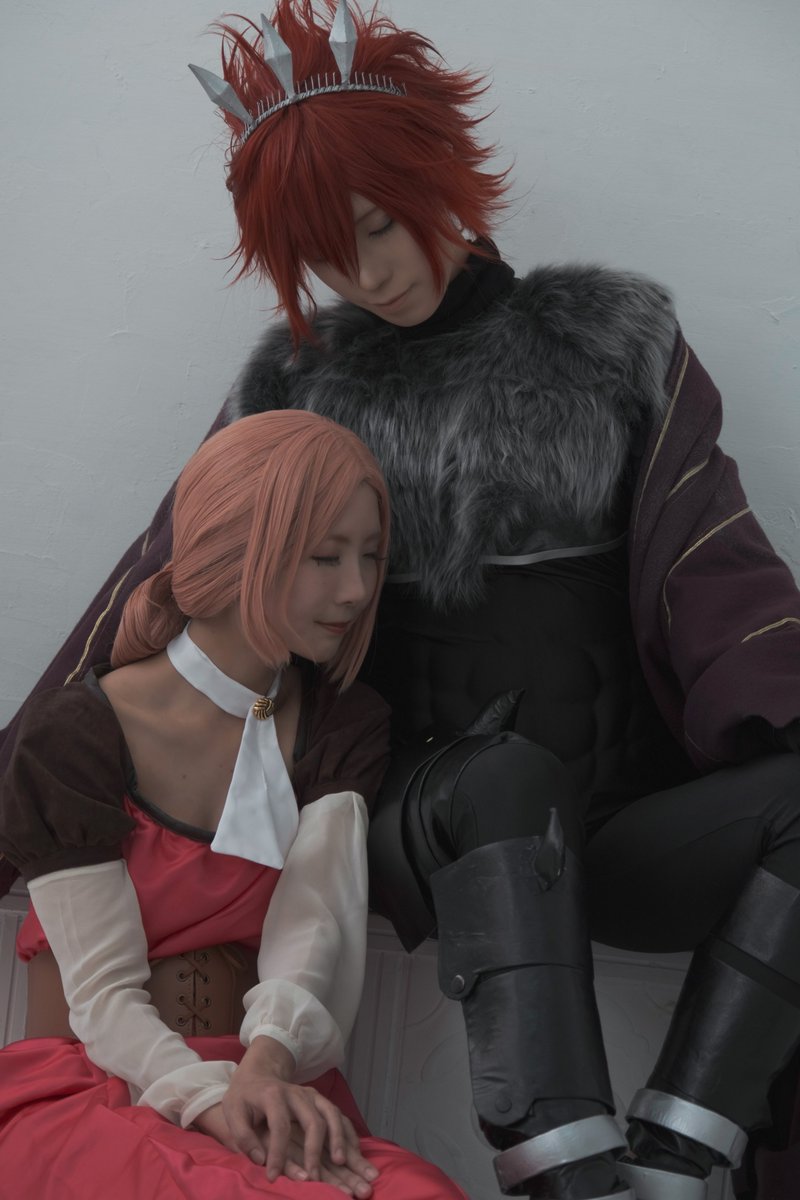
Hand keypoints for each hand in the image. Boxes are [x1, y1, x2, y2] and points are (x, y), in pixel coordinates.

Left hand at [193, 1103, 377, 1195]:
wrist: (259, 1073)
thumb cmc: (244, 1096)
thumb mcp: (232, 1111)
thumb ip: (242, 1135)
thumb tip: (260, 1160)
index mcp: (273, 1094)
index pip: (279, 1125)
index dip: (276, 1153)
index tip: (272, 1178)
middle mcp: (297, 1093)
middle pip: (313, 1120)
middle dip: (314, 1150)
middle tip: (313, 1177)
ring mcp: (312, 1095)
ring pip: (332, 1115)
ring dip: (339, 1140)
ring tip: (340, 1164)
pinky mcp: (320, 1101)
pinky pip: (340, 1116)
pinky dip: (348, 1134)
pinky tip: (353, 1153)